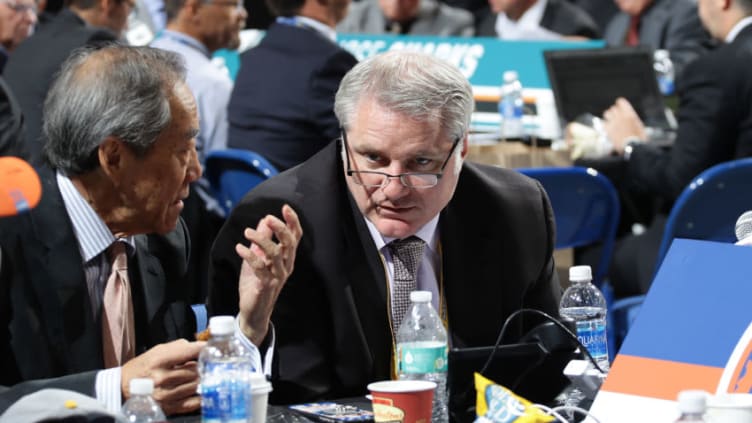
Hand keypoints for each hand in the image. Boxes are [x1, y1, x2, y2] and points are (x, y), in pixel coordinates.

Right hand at [121, 339, 204, 414]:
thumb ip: (178, 347)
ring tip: (203, 376)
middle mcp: (162, 378)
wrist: (123, 388)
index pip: (188, 352)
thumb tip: (198, 345)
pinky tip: (202, 391)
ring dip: (202, 380)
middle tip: (207, 364)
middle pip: (195, 370)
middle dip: (203, 366)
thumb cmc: (142, 367)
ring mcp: (165, 395)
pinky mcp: (168, 407)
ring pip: (196, 385)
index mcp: (159, 361)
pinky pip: (192, 403)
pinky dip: (200, 397)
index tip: (211, 348)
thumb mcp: (156, 351)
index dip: (203, 349)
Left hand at [236, 204, 301, 344]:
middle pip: (289, 243)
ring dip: (261, 239)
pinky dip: (249, 255)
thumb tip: (264, 220)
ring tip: (247, 232)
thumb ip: (262, 240)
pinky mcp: (266, 285)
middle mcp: (286, 266)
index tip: (285, 207)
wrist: (253, 311)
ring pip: (275, 253)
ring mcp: (278, 276)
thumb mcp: (258, 258)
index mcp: (286, 258)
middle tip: (269, 218)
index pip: (295, 237)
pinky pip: (260, 267)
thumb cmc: (256, 284)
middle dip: (281, 228)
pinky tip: (239, 248)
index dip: (292, 222)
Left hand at [602, 97, 647, 153]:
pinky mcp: (607, 129)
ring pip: (606, 113)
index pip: (620, 101)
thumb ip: (633, 119)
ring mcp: (612, 122)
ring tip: (611, 122)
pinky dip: (605, 126)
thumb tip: (630, 117)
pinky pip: (603, 123)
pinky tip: (608, 129)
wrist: (632, 147)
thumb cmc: (639, 138)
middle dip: (614, 113)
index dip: (620, 104)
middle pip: (613, 108)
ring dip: (609, 117)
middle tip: (616, 118)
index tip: (620, 107)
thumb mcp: (639, 126)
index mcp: (629, 113)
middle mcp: (620, 115)